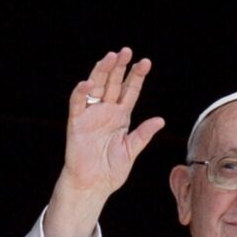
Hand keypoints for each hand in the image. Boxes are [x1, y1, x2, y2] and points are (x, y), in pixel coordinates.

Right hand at [45, 47, 165, 236]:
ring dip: (102, 72)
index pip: (129, 91)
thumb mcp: (131, 150)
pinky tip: (88, 83)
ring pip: (96, 87)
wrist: (94, 185)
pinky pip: (77, 104)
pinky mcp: (76, 122)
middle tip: (127, 51)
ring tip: (110, 57)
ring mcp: (91, 115)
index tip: (145, 62)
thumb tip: (160, 120)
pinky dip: (81, 93)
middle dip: (119, 67)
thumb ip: (143, 135)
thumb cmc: (111, 169)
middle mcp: (106, 111)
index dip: (136, 77)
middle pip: (112, 83)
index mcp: (121, 117)